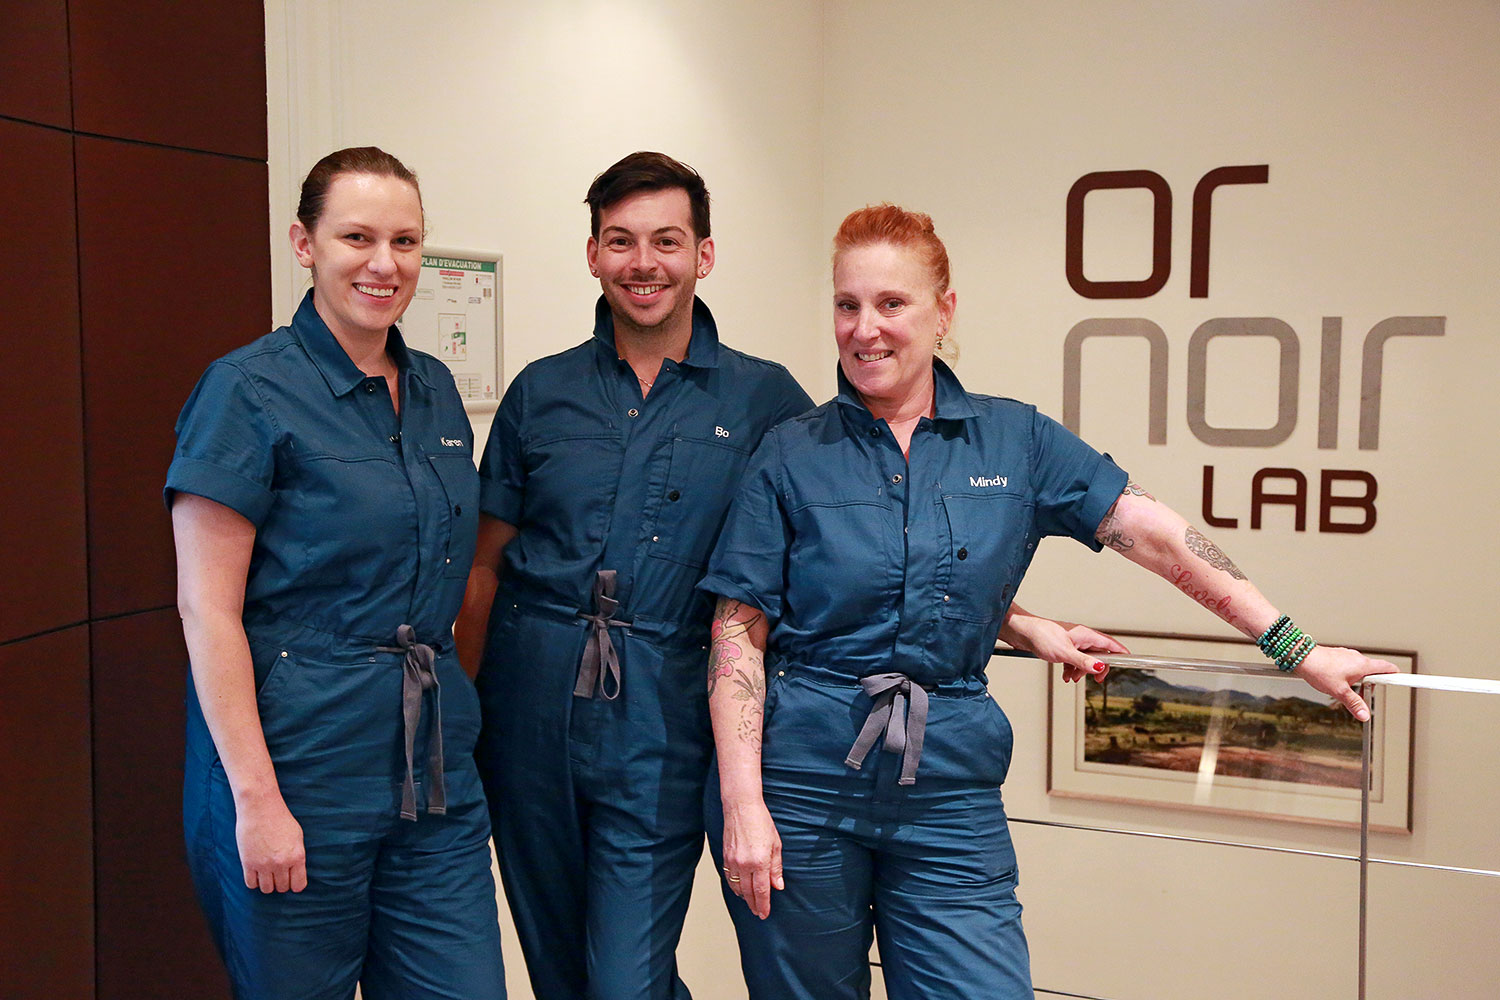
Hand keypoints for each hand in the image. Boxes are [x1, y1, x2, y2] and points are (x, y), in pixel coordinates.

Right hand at [235, 795, 306, 892]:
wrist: (260, 807)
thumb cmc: (280, 819)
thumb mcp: (297, 837)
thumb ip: (297, 856)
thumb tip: (296, 873)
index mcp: (297, 856)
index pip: (298, 885)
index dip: (295, 884)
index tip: (291, 880)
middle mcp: (281, 863)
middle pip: (282, 888)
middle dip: (281, 882)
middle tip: (277, 873)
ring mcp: (264, 864)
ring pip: (267, 889)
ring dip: (267, 883)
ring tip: (267, 873)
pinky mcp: (248, 863)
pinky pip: (251, 885)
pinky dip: (254, 881)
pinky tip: (256, 872)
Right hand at [720, 796, 783, 918]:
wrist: (741, 807)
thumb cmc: (761, 821)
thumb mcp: (775, 844)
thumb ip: (776, 867)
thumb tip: (778, 885)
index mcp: (760, 861)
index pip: (761, 891)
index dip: (763, 905)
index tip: (764, 914)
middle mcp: (745, 864)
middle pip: (748, 892)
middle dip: (754, 905)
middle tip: (759, 913)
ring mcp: (733, 860)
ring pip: (737, 887)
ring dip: (744, 897)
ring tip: (751, 903)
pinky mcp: (725, 856)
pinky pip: (729, 877)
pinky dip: (734, 886)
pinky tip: (739, 889)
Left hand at [1009, 616, 1129, 683]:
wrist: (1022, 632)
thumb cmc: (1041, 636)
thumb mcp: (1065, 653)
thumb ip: (1083, 662)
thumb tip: (1100, 668)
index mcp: (1085, 635)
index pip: (1110, 644)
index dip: (1120, 653)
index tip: (1129, 661)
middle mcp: (1080, 637)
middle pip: (1098, 654)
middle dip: (1097, 668)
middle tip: (1096, 680)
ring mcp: (1071, 642)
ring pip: (1084, 658)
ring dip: (1080, 670)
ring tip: (1071, 677)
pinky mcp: (1062, 647)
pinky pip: (1073, 659)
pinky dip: (1071, 668)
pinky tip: (1065, 674)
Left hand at [1294, 646, 1398, 721]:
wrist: (1301, 656)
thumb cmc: (1319, 670)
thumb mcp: (1339, 691)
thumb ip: (1354, 703)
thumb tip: (1364, 715)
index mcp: (1363, 665)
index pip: (1388, 668)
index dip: (1397, 675)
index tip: (1405, 680)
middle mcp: (1357, 658)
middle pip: (1374, 672)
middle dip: (1370, 685)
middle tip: (1361, 696)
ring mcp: (1347, 656)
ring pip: (1360, 670)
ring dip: (1358, 681)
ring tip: (1343, 689)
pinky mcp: (1338, 656)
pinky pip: (1349, 667)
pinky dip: (1348, 676)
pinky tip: (1336, 681)